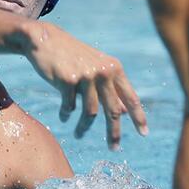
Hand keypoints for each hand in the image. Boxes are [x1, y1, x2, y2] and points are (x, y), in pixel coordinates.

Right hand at [24, 23, 147, 149]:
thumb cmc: (72, 56)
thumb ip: (111, 88)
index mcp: (114, 68)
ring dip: (84, 127)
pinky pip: (70, 107)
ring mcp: (86, 76)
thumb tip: (125, 111)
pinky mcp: (67, 80)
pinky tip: (64, 116)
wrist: (44, 39)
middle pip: (113, 110)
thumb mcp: (96, 69)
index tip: (144, 133)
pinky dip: (67, 114)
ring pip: (90, 113)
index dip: (139, 116)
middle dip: (114, 133)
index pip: (131, 97)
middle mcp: (103, 72)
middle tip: (114, 148)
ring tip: (79, 134)